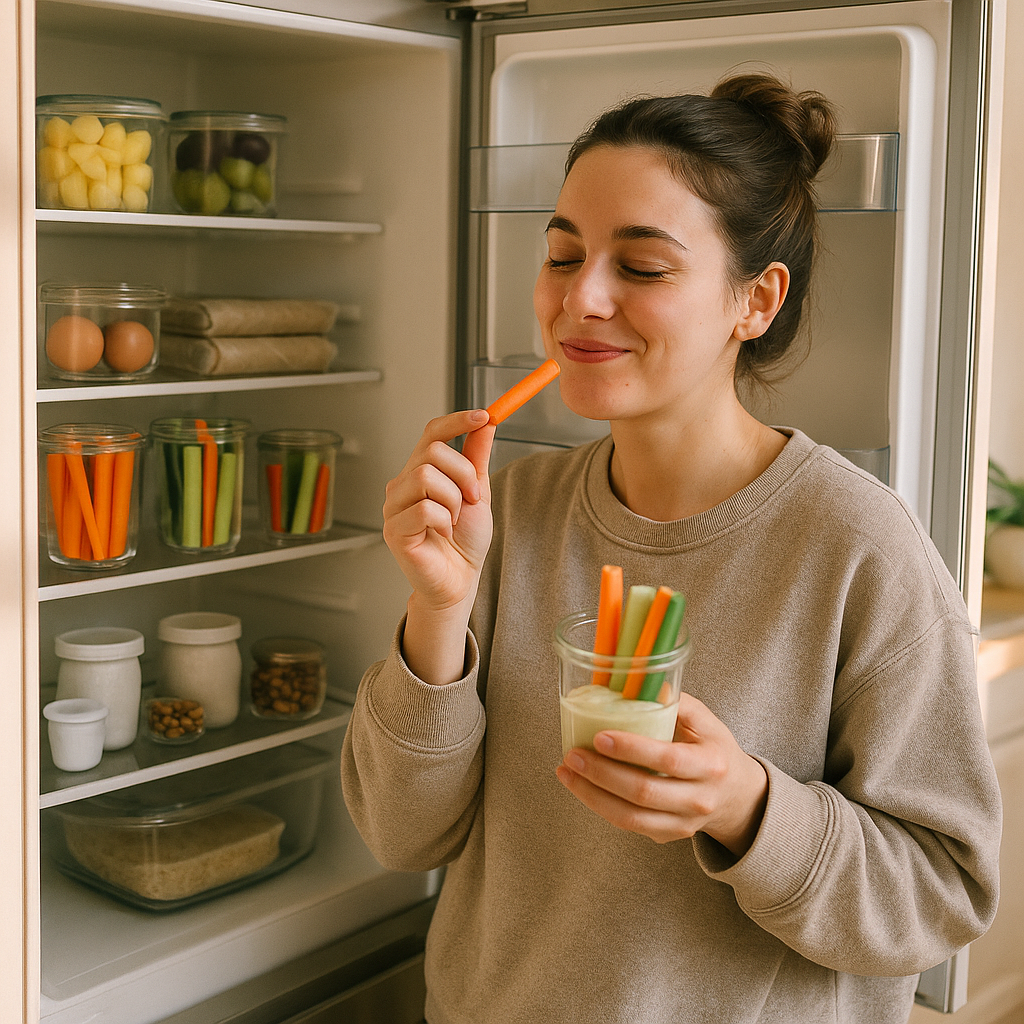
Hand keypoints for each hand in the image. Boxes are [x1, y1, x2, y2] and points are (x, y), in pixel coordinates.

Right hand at [383, 409, 495, 610]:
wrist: (461, 579)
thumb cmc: (464, 541)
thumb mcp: (477, 491)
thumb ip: (476, 458)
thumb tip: (485, 423)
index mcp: (420, 471)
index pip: (431, 432)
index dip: (457, 420)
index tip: (483, 416)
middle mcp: (402, 484)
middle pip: (432, 452)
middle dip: (463, 474)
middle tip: (472, 499)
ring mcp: (394, 507)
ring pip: (426, 477)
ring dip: (454, 500)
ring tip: (455, 520)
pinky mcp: (394, 530)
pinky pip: (424, 509)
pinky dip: (444, 521)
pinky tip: (443, 533)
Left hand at [555, 692, 768, 857]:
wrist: (737, 796)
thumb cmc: (713, 749)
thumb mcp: (706, 721)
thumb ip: (674, 702)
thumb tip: (635, 681)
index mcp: (710, 765)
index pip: (667, 760)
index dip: (631, 749)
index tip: (600, 736)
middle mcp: (699, 800)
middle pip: (643, 792)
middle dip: (601, 774)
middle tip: (572, 754)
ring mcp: (684, 824)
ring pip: (630, 817)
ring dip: (591, 794)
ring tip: (566, 771)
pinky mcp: (668, 836)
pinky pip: (628, 825)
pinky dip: (600, 806)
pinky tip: (581, 786)